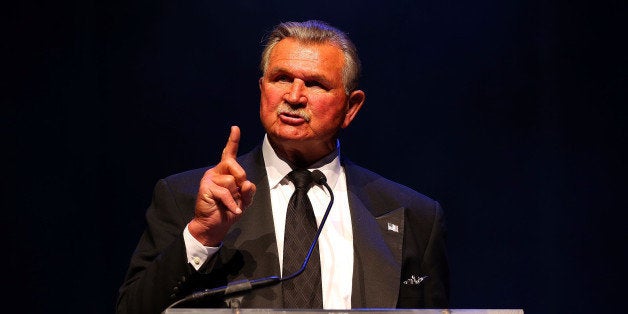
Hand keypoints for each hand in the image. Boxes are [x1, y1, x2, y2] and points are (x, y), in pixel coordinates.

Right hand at [189, 126, 255, 245]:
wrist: (214, 225)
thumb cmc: (229, 211)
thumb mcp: (245, 200)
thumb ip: (249, 191)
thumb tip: (247, 183)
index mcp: (225, 172)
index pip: (229, 154)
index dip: (233, 141)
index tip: (235, 128)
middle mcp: (216, 172)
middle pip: (234, 165)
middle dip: (241, 178)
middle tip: (238, 192)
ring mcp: (209, 179)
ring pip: (231, 180)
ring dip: (235, 195)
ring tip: (230, 203)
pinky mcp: (205, 187)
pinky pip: (225, 192)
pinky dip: (232, 203)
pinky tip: (232, 209)